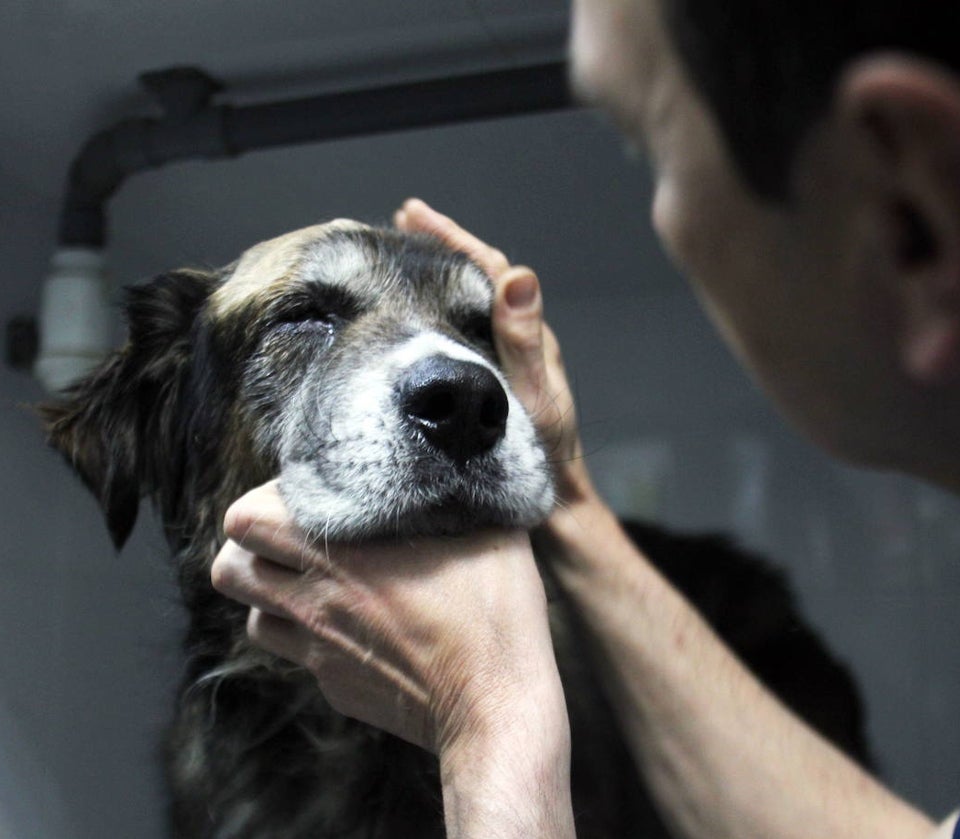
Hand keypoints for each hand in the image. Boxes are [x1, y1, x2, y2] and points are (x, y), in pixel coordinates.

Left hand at [210, 481, 566, 756]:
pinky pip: (301, 655)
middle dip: (252, 548)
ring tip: (318, 582)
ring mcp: (321, 653)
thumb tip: (454, 461)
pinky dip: (314, 637)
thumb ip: (457, 489)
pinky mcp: (337, 688)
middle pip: (229, 569)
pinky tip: (360, 626)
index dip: (268, 498)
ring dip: (275, 595)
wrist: (496, 709)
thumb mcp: (487, 530)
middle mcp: (314, 605)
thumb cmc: (495, 614)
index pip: (244, 520)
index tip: (313, 495)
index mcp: (338, 556)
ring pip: (255, 618)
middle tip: (295, 536)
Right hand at [394, 198, 593, 504]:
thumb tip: (518, 276)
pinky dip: (440, 308)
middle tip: (404, 219)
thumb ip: (524, 343)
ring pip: (472, 300)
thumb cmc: (546, 458)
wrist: (556, 503)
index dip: (453, 237)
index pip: (490, 269)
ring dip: (441, 271)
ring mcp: (508, 359)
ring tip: (407, 251)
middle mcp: (521, 339)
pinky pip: (465, 329)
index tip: (414, 215)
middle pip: (480, 275)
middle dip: (444, 243)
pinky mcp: (495, 379)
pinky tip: (418, 314)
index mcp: (530, 336)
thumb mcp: (534, 399)